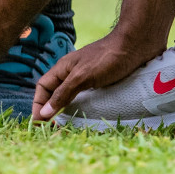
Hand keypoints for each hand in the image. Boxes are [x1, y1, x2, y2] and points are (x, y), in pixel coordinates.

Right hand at [32, 29, 163, 120]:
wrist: (135, 45)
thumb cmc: (108, 58)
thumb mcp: (82, 77)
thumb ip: (63, 93)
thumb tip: (45, 113)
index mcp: (63, 68)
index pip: (43, 87)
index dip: (38, 104)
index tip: (39, 123)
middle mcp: (72, 72)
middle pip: (53, 92)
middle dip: (49, 110)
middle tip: (50, 128)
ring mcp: (86, 77)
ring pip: (68, 95)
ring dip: (64, 110)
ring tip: (64, 126)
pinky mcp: (100, 82)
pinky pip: (84, 97)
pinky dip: (80, 107)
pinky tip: (84, 116)